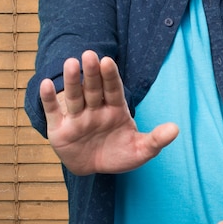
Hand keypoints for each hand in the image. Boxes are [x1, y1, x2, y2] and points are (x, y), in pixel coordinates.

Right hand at [39, 50, 178, 174]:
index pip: (113, 90)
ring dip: (72, 81)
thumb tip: (176, 129)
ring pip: (74, 96)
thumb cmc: (118, 154)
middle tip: (90, 54)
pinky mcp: (59, 129)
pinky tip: (46, 83)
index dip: (110, 76)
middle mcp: (95, 109)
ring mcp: (77, 118)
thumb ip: (156, 140)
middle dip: (92, 73)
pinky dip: (49, 99)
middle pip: (93, 89)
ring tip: (70, 63)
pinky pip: (53, 112)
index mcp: (115, 109)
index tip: (108, 61)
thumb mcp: (140, 151)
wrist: (94, 168)